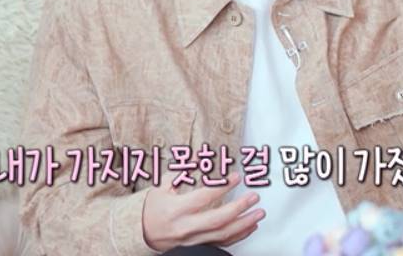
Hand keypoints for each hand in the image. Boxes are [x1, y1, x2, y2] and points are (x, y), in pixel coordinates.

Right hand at [141, 172, 264, 251]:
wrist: (143, 233)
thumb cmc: (153, 207)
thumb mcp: (162, 186)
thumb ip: (183, 171)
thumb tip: (200, 156)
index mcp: (176, 209)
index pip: (203, 198)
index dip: (221, 187)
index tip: (236, 177)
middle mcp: (185, 227)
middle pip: (217, 220)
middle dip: (239, 208)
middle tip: (254, 196)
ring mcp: (193, 240)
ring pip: (222, 235)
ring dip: (244, 224)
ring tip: (259, 213)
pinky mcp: (198, 246)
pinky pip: (222, 243)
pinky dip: (239, 235)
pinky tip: (250, 226)